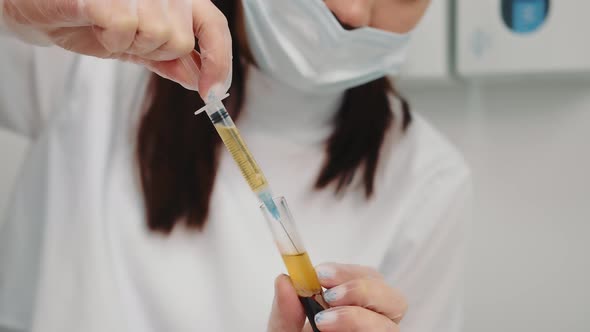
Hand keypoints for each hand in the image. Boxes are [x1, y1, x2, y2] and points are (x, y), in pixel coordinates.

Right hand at [1, 0, 231, 96]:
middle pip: (179, 41)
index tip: (212, 93)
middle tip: (121, 33)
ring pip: (157, 36)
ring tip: (104, 24)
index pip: (214, 27)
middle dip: (151, 50)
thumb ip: (171, 61)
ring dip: (126, 42)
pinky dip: (109, 35)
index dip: (218, 62)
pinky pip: (126, 28)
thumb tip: (201, 81)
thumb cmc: (88, 19)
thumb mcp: (137, 44)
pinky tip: (94, 21)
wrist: (42, 6)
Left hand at [268, 263, 407, 330]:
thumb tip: (284, 281)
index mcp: (356, 304)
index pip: (369, 277)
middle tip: (329, 297)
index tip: (321, 274)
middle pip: (393, 298)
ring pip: (389, 326)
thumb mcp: (286, 329)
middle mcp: (374, 322)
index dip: (348, 272)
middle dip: (361, 290)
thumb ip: (285, 309)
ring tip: (323, 323)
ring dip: (357, 317)